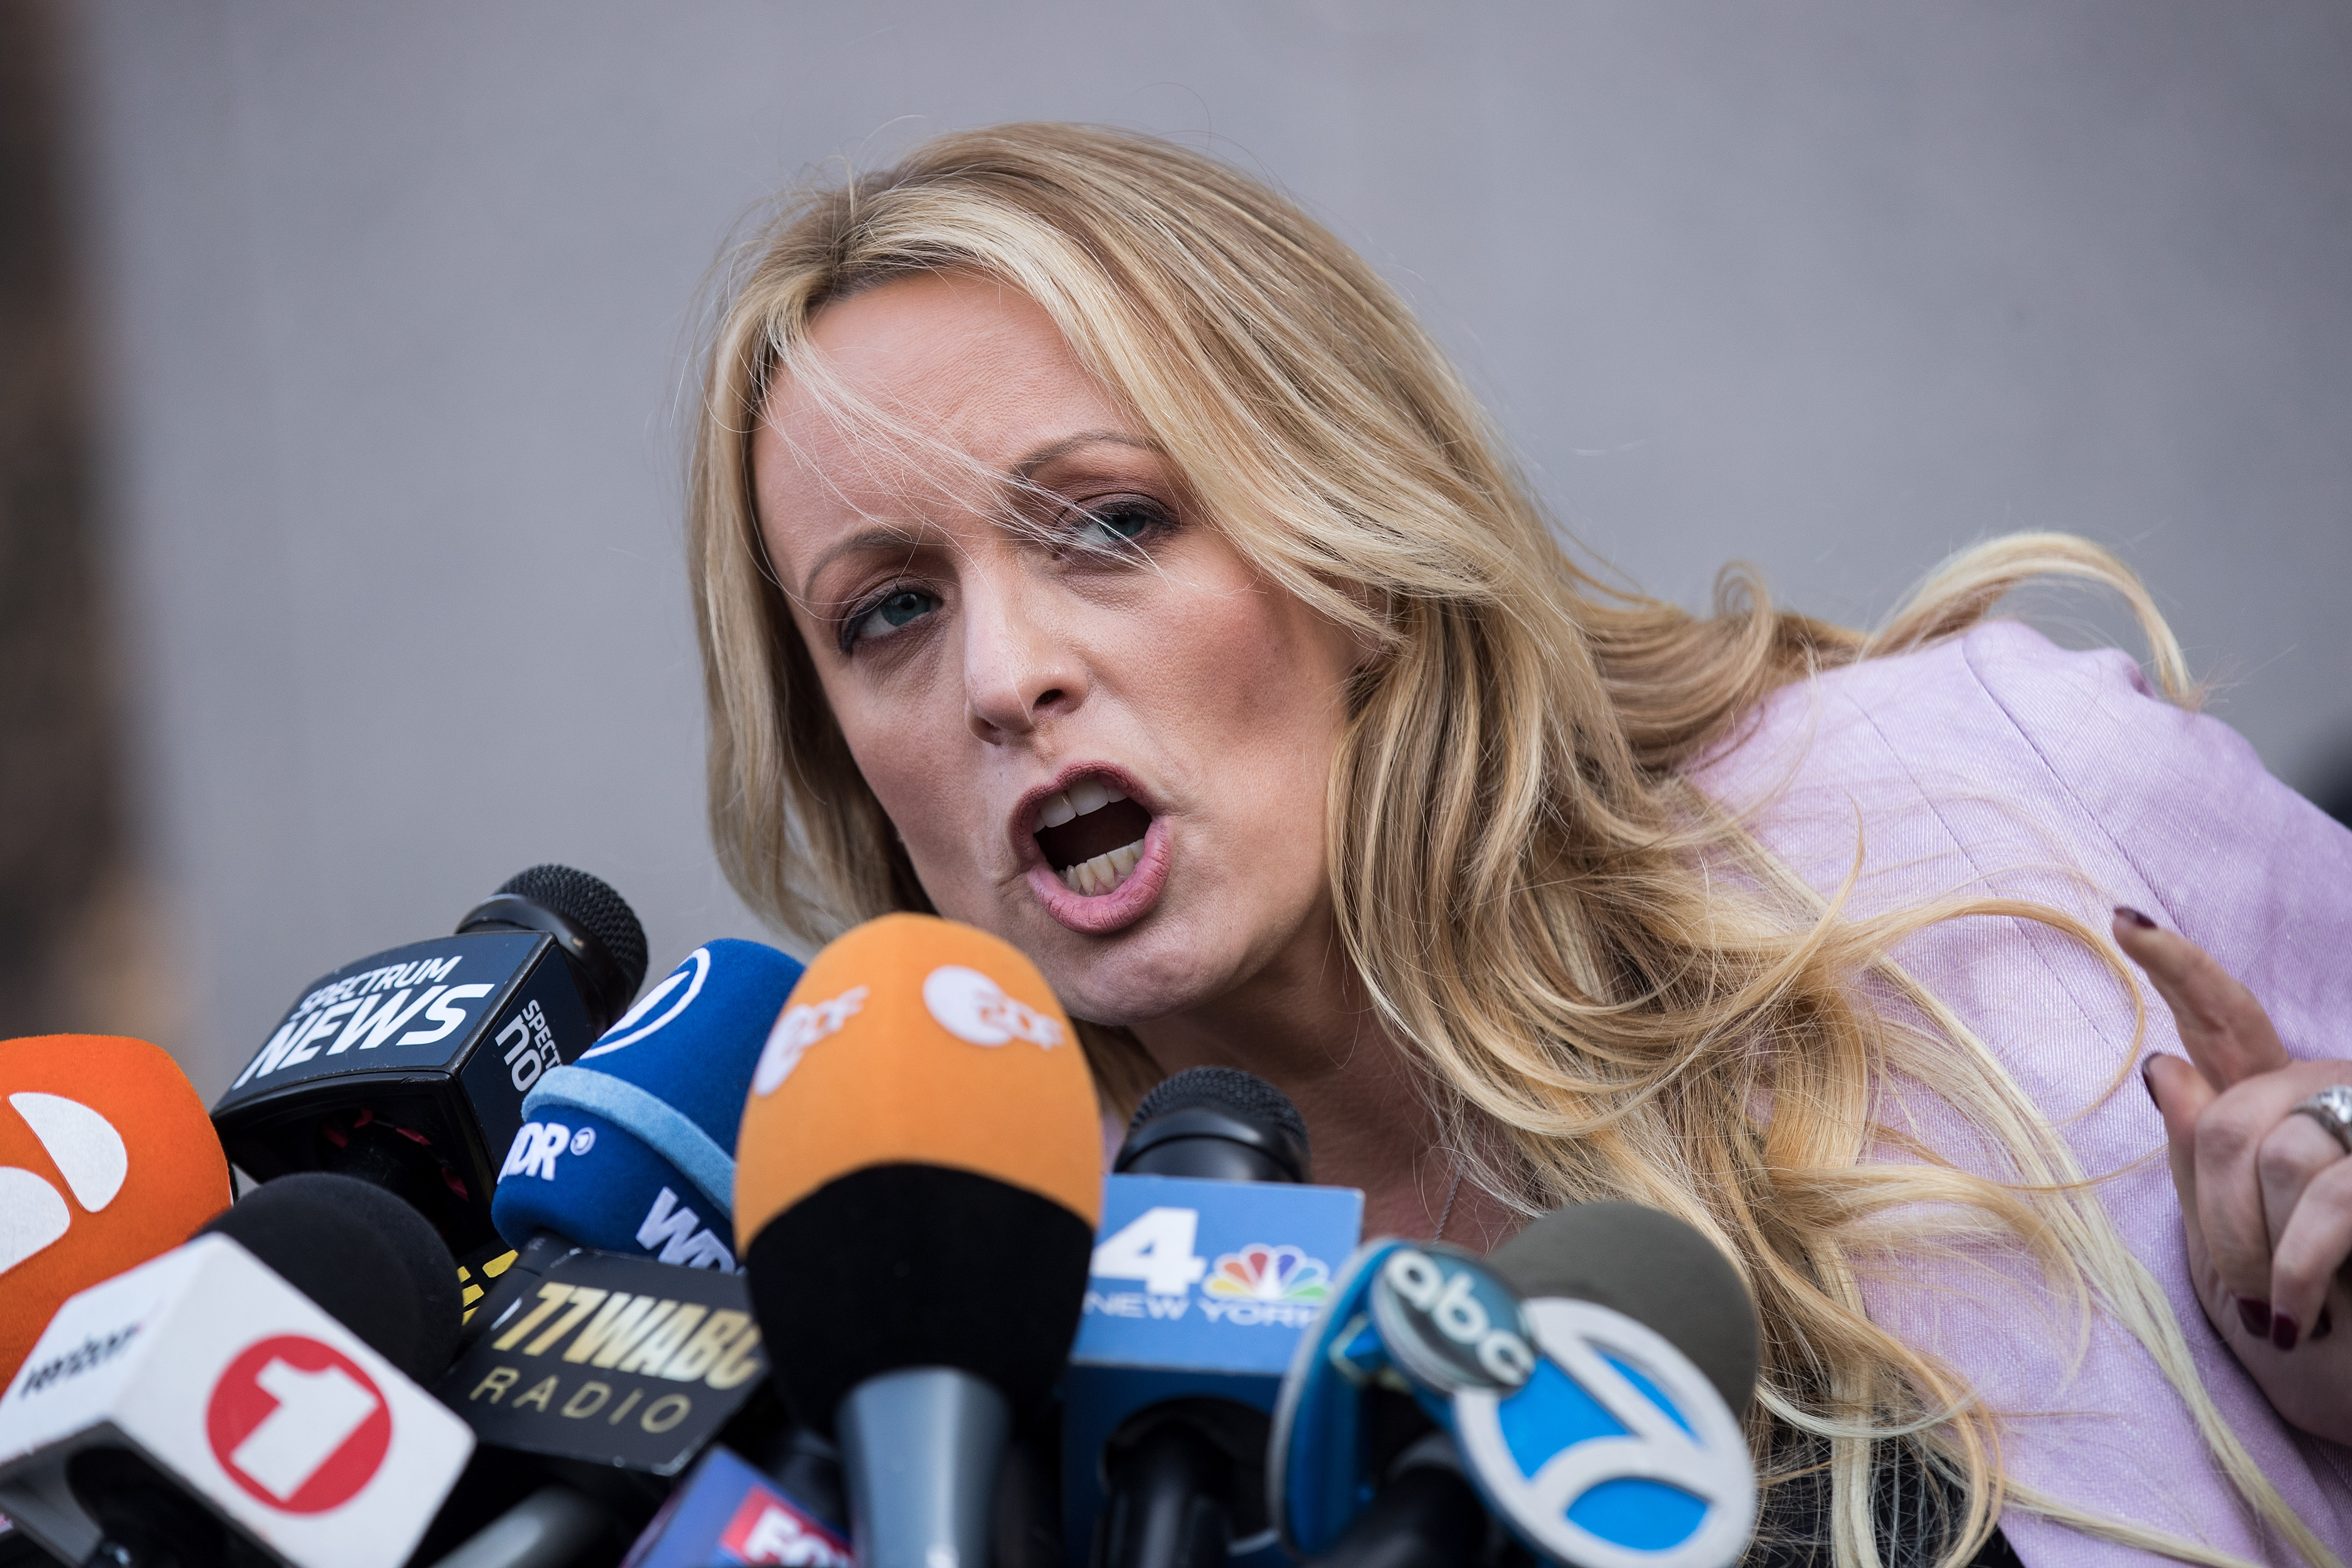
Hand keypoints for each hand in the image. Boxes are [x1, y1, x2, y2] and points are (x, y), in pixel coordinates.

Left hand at [2117, 907, 2351, 1443]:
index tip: (2124, 923)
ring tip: (2277, 1307)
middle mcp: (2338, 1094)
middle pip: (2229, 1115)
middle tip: (2240, 1290)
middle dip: (2218, 1214)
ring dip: (2258, 1251)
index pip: (2227, 1020)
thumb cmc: (2313, 1316)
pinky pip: (2327, 1204)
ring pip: (2276, 1155)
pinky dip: (2295, 1271)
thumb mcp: (2234, 1236)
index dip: (2180, 969)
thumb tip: (2165, 1066)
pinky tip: (2292, 1316)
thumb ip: (2206, 1156)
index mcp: (2288, 1102)